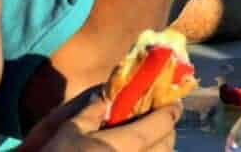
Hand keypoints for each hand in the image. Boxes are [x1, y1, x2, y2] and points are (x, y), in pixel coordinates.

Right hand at [19, 89, 179, 151]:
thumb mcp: (67, 132)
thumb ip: (89, 111)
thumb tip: (105, 94)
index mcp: (124, 146)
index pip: (160, 125)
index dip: (170, 111)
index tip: (174, 102)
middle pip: (167, 146)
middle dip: (167, 130)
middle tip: (161, 117)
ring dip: (159, 148)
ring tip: (149, 137)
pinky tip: (134, 151)